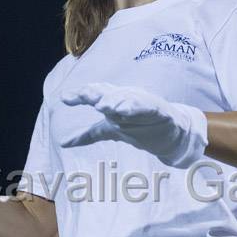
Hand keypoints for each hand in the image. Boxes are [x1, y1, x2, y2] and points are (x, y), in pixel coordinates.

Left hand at [59, 82, 207, 168]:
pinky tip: (124, 111)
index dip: (80, 96)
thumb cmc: (140, 127)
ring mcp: (142, 105)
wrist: (174, 132)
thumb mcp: (111, 130)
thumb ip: (89, 134)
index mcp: (113, 104)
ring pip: (125, 100)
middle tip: (83, 94)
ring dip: (114, 101)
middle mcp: (125, 101)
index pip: (95, 95)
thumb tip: (63, 143)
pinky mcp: (157, 111)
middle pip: (107, 94)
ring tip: (102, 106)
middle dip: (94, 93)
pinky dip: (134, 108)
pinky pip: (145, 108)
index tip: (64, 99)